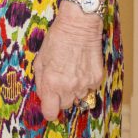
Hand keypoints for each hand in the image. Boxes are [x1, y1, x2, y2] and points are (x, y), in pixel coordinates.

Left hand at [33, 3, 103, 120]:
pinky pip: (89, 89)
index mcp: (51, 82)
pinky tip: (82, 68)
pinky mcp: (97, 79)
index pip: (50, 112)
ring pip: (77, 98)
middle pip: (64, 106)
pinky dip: (85, 83)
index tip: (49, 104)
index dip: (48, 110)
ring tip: (71, 71)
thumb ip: (40, 82)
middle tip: (59, 80)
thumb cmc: (56, 39)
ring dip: (73, 90)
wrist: (79, 26)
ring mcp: (84, 84)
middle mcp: (68, 87)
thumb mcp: (40, 59)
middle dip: (59, 97)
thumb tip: (44, 97)